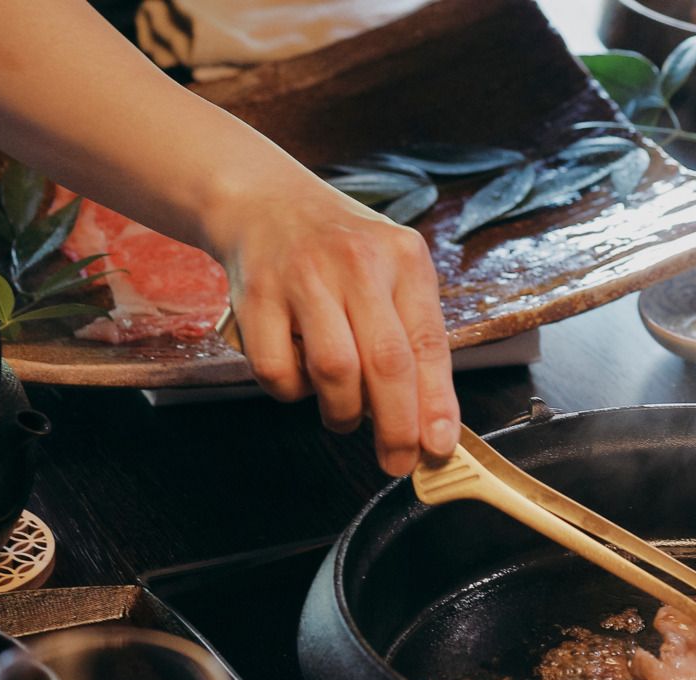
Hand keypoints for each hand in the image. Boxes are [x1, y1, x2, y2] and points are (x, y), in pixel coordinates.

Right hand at [207, 177, 459, 476]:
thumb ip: (411, 334)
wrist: (265, 202)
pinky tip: (300, 382)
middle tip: (398, 460)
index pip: (428, 343)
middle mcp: (358, 263)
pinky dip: (291, 393)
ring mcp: (304, 277)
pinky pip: (277, 369)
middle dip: (396, 426)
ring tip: (344, 418)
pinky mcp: (256, 294)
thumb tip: (429, 417)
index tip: (439, 446)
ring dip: (343, 412)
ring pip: (334, 370)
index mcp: (403, 259)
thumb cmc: (339, 250)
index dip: (436, 403)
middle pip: (386, 362)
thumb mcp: (390, 271)